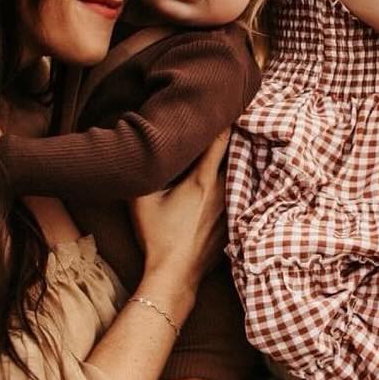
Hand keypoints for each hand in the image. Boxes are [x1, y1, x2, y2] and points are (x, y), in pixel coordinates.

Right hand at [132, 132, 228, 284]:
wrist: (175, 275)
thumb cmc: (156, 236)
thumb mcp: (141, 201)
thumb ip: (143, 172)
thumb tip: (136, 150)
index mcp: (203, 180)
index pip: (220, 139)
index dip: (222, 119)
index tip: (224, 104)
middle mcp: (225, 190)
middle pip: (237, 153)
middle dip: (234, 137)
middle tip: (233, 118)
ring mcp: (233, 207)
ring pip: (241, 173)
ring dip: (238, 160)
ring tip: (240, 144)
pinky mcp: (235, 222)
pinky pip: (241, 194)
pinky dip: (239, 183)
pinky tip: (236, 180)